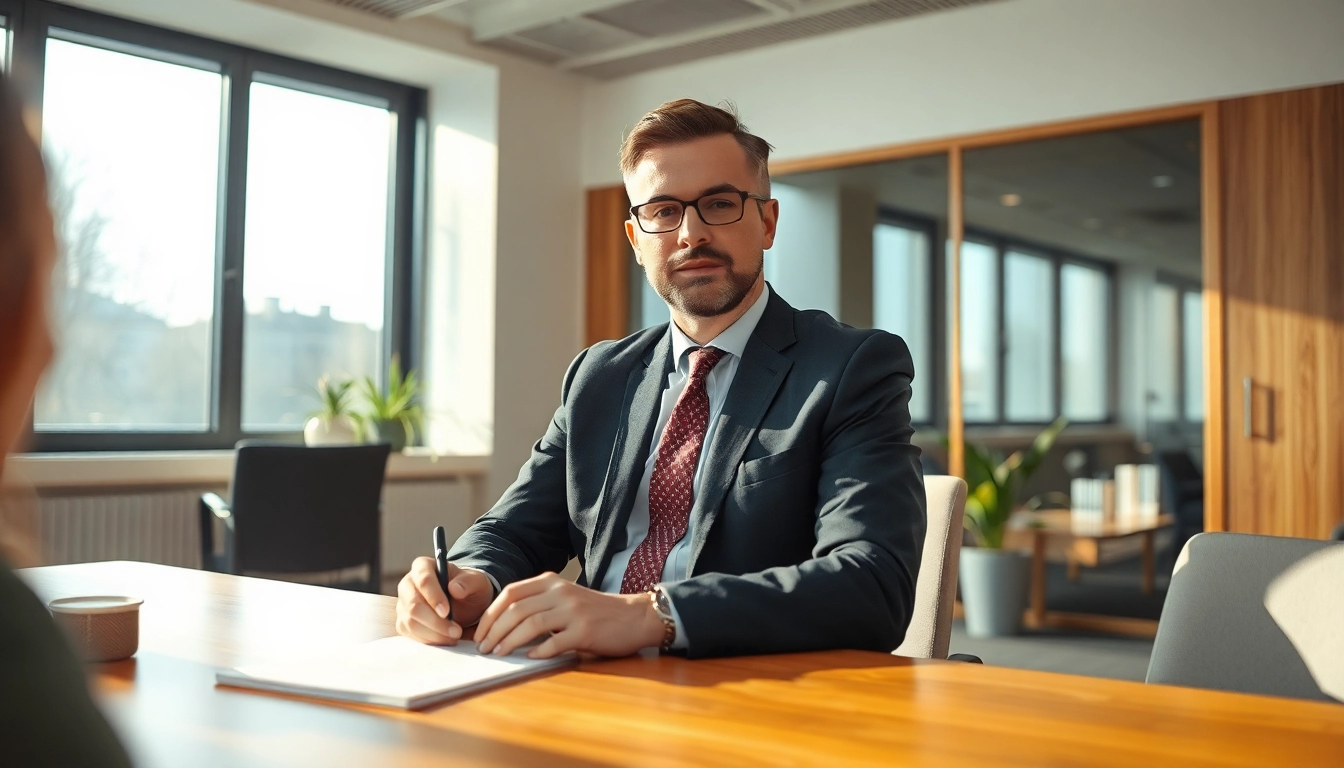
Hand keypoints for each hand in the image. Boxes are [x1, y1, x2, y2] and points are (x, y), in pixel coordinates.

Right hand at [395, 557, 494, 644]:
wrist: (464, 602)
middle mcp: (408, 584)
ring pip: (410, 622)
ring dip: (433, 633)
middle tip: (456, 631)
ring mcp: (403, 604)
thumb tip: (455, 588)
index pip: (423, 579)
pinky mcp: (403, 621)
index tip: (447, 612)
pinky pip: (411, 633)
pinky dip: (428, 640)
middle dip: (435, 621)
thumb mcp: (476, 582)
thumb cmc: (469, 588)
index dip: (434, 596)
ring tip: (454, 636)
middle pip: (413, 604)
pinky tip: (444, 639)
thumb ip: (468, 582)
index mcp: (423, 566)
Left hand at [474, 572, 664, 658]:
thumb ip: (539, 605)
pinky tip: (529, 658)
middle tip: (484, 648)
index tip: (480, 632)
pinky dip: (538, 651)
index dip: (490, 613)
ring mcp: (573, 611)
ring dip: (509, 641)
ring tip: (498, 654)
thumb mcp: (565, 599)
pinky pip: (555, 642)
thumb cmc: (596, 612)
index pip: (510, 593)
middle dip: (494, 630)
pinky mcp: (586, 631)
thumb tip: (501, 628)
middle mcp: (561, 592)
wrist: (634, 617)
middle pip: (516, 609)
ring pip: (531, 624)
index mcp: (552, 581)